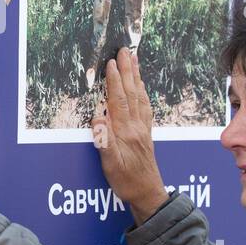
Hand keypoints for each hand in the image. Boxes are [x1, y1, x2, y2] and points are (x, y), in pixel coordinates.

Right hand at [91, 48, 166, 223]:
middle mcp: (136, 126)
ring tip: (135, 60)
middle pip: (131, 93)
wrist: (148, 194)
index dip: (115, 81)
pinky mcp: (146, 134)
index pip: (119, 100)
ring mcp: (143, 129)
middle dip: (128, 70)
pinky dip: (142, 92)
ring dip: (136, 76)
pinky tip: (141, 87)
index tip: (111, 62)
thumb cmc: (127, 181)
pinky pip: (145, 107)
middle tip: (126, 50)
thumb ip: (104, 141)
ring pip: (139, 97)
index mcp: (125, 131)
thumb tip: (97, 119)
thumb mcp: (110, 165)